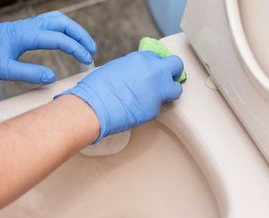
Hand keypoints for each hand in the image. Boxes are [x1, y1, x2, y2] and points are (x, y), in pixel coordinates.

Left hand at [0, 11, 96, 84]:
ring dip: (74, 30)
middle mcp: (30, 26)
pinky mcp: (27, 27)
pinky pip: (51, 22)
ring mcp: (29, 24)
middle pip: (63, 24)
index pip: (59, 39)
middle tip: (92, 51)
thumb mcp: (4, 70)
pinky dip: (64, 29)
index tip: (86, 60)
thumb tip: (51, 77)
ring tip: (84, 44)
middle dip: (80, 36)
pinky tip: (67, 40)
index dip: (76, 49)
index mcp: (26, 36)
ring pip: (58, 20)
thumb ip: (29, 74)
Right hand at [59, 51, 183, 141]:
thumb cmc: (96, 89)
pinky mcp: (154, 110)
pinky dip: (151, 108)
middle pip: (176, 66)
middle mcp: (153, 72)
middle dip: (172, 72)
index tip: (153, 70)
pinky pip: (159, 107)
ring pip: (175, 90)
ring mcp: (156, 92)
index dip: (156, 65)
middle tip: (166, 79)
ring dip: (168, 92)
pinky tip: (139, 108)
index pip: (159, 57)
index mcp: (141, 59)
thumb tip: (137, 74)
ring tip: (156, 96)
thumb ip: (132, 68)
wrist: (93, 108)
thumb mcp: (115, 68)